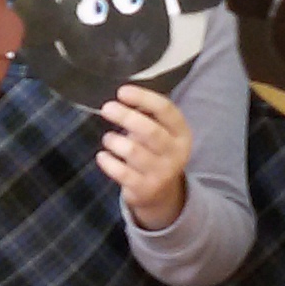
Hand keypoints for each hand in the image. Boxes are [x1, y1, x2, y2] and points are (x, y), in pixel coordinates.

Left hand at [98, 85, 192, 230]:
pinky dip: (108, 162)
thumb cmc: (155, 151)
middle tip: (107, 108)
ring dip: (114, 141)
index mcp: (181, 133)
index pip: (166, 109)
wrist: (162, 193)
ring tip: (108, 138)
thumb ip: (148, 114)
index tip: (122, 92)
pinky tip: (102, 156)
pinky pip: (122, 173)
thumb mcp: (162, 132)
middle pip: (150, 130)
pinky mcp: (145, 189)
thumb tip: (122, 96)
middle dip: (125, 117)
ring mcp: (162, 173)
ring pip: (133, 151)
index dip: (143, 98)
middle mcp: (176, 153)